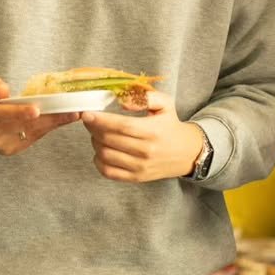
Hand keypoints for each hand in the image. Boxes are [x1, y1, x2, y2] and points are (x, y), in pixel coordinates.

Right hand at [0, 76, 79, 155]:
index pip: (1, 114)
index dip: (19, 112)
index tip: (36, 110)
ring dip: (54, 123)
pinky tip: (62, 120)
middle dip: (49, 118)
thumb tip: (5, 91)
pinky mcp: (12, 150)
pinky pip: (33, 137)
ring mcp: (3, 145)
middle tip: (71, 111)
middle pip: (24, 125)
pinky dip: (47, 128)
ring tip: (73, 114)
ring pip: (32, 132)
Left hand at [81, 90, 204, 182]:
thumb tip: (122, 100)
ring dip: (95, 143)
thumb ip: (145, 97)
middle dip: (93, 129)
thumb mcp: (165, 104)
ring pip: (105, 155)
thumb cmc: (171, 126)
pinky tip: (101, 151)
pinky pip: (109, 172)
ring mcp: (140, 167)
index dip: (100, 120)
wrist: (187, 153)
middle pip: (109, 140)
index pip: (121, 126)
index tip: (87, 114)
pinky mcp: (136, 178)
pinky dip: (98, 161)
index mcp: (152, 131)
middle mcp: (146, 151)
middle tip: (90, 121)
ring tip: (97, 134)